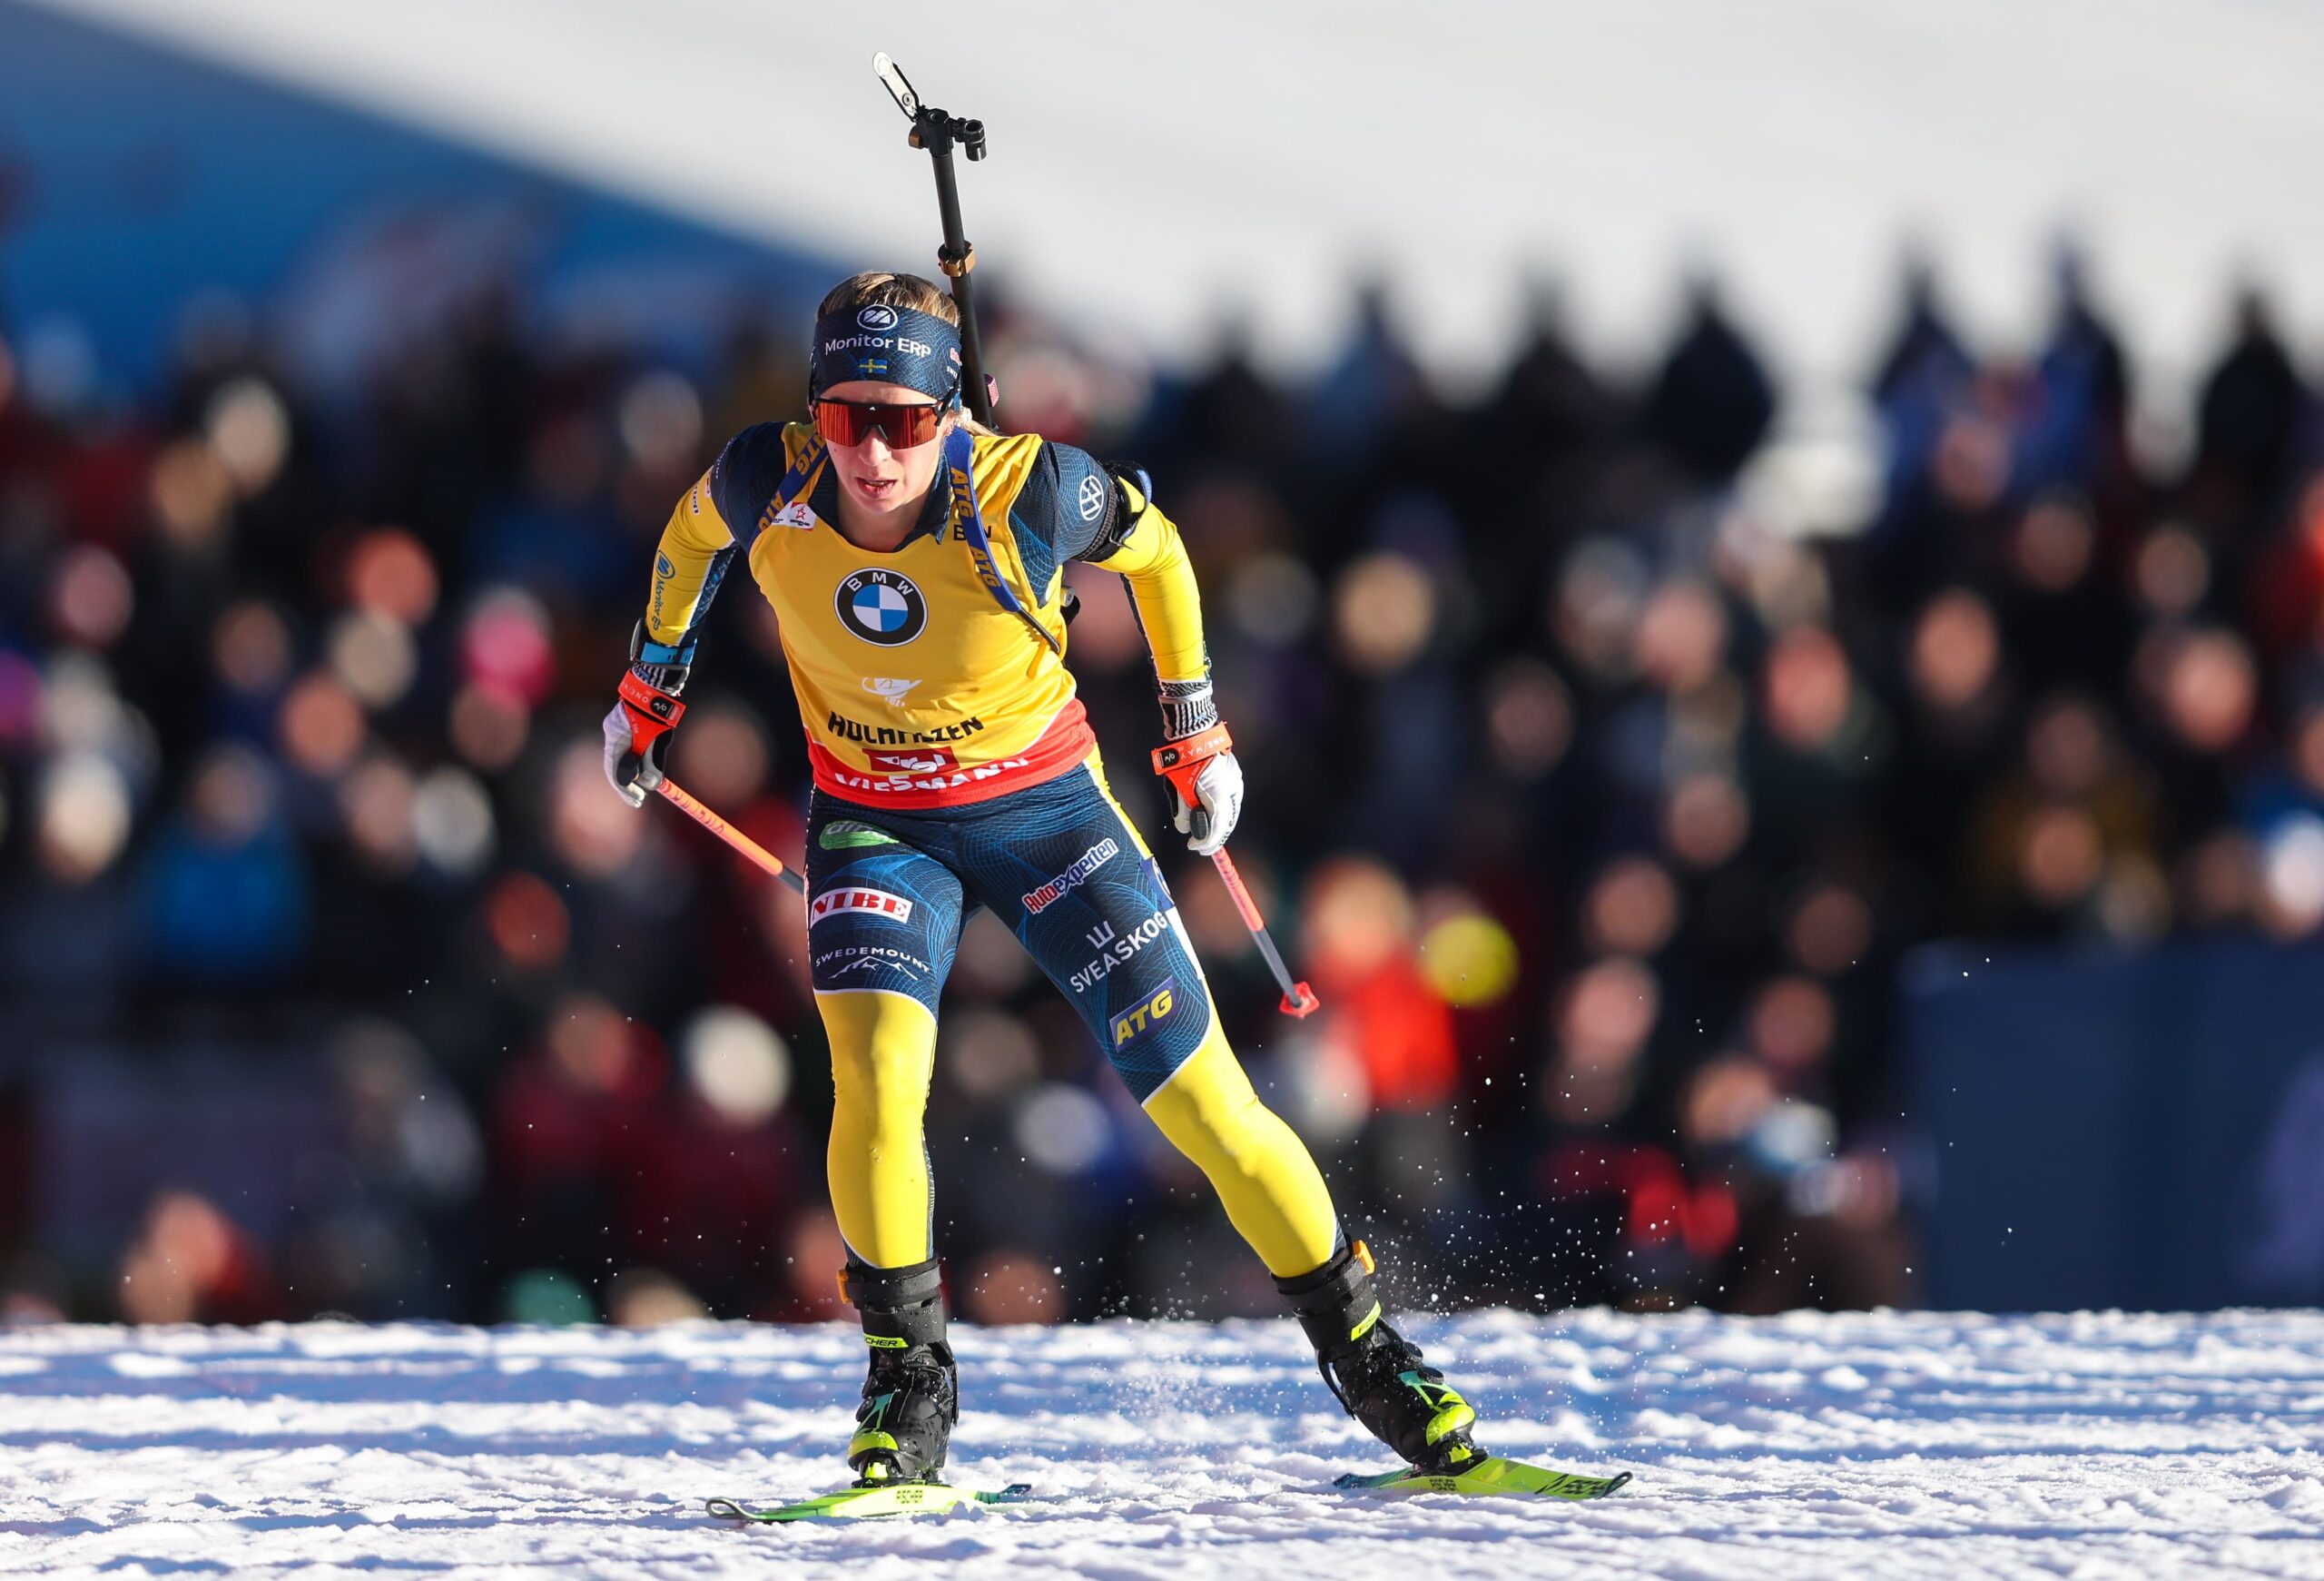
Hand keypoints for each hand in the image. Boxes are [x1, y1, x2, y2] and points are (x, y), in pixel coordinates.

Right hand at [603, 665, 684, 807]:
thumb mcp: (656, 739)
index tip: (637, 801)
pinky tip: (646, 768)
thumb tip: (652, 785)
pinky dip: (636, 761)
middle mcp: (613, 735)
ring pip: (624, 759)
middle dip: (628, 784)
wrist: (656, 683)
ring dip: (634, 773)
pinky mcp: (628, 727)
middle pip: (617, 766)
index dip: (625, 789)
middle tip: (639, 798)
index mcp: (615, 738)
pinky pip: (629, 750)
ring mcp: (619, 730)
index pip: (614, 771)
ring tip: (645, 785)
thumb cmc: (656, 711)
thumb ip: (652, 761)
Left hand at [1151, 723, 1242, 855]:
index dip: (1206, 843)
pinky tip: (1213, 812)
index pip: (1216, 829)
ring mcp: (1236, 782)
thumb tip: (1185, 828)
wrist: (1195, 733)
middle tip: (1202, 845)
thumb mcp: (1179, 790)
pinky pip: (1231, 799)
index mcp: (1218, 797)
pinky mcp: (1235, 775)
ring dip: (1220, 823)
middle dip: (1215, 836)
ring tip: (1207, 831)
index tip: (1195, 847)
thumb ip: (1184, 813)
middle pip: (1227, 823)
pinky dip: (1222, 809)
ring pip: (1231, 811)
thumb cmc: (1184, 762)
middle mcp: (1232, 792)